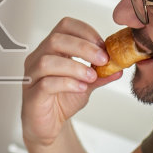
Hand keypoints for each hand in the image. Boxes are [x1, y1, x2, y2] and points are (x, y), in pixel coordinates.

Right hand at [20, 18, 118, 147]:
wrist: (49, 126)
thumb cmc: (62, 100)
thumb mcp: (87, 84)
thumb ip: (101, 74)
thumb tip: (120, 66)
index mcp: (51, 49)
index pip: (65, 26)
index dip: (85, 32)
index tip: (103, 45)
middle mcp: (38, 58)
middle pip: (56, 40)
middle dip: (83, 47)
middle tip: (103, 59)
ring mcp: (32, 76)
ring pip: (48, 61)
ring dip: (75, 67)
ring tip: (92, 76)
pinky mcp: (32, 95)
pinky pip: (46, 84)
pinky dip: (67, 83)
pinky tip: (81, 88)